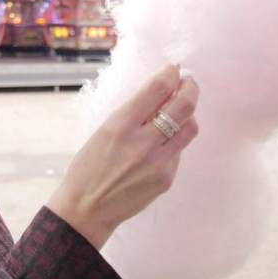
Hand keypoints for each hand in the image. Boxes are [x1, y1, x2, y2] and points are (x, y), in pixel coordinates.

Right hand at [47, 64, 199, 248]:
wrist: (87, 209)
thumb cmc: (89, 167)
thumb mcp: (103, 131)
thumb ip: (133, 113)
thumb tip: (161, 92)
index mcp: (120, 125)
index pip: (157, 88)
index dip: (171, 73)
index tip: (174, 69)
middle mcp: (142, 142)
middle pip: (184, 105)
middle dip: (190, 87)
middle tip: (188, 82)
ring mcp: (158, 162)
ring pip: (190, 127)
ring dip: (189, 113)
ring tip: (181, 110)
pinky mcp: (166, 179)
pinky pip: (179, 151)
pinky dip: (175, 141)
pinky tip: (162, 143)